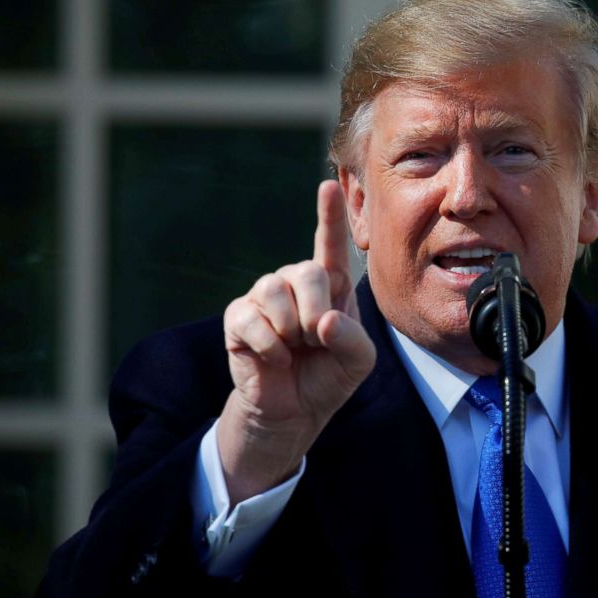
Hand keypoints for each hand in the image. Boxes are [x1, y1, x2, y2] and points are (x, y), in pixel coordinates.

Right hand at [217, 180, 375, 503]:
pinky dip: (270, 345)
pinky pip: (251, 318)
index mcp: (330, 286)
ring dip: (290, 328)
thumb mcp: (358, 362)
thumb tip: (321, 322)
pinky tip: (276, 358)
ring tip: (295, 348)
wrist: (293, 413)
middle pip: (305, 270)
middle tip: (316, 339)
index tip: (327, 184)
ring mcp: (263, 297)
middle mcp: (295, 283)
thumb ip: (353, 339)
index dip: (329, 215)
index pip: (330, 244)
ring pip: (274, 290)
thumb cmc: (329, 378)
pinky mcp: (238, 318)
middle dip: (315, 310)